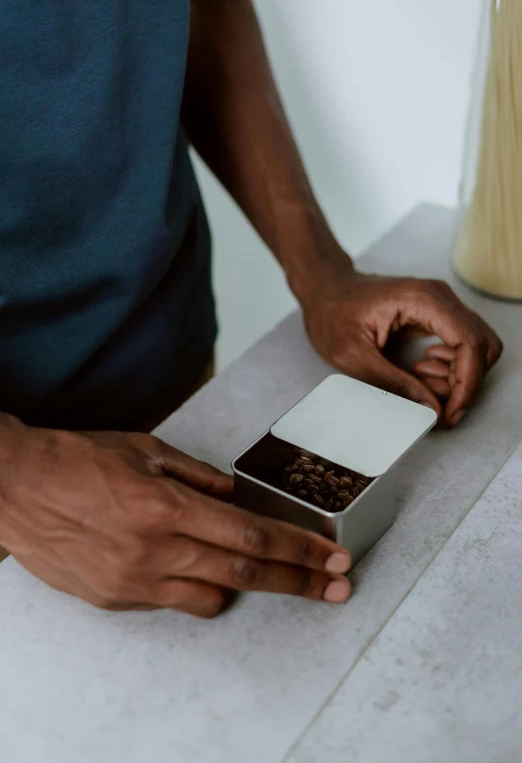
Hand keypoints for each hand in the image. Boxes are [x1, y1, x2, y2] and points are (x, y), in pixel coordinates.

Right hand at [0, 419, 350, 615]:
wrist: (16, 487)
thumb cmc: (79, 458)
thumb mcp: (146, 448)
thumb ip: (199, 476)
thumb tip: (237, 496)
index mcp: (166, 505)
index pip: (251, 536)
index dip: (299, 549)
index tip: (332, 558)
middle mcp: (154, 549)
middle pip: (245, 575)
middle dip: (298, 581)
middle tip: (337, 587)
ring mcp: (133, 581)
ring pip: (212, 598)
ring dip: (248, 588)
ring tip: (271, 576)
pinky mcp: (114, 600)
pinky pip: (172, 602)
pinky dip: (196, 589)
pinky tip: (197, 569)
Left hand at [300, 265, 502, 425]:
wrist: (324, 289)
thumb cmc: (332, 313)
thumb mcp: (353, 356)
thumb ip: (393, 384)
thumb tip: (431, 409)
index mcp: (421, 300)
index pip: (468, 342)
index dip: (467, 383)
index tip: (451, 412)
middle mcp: (439, 297)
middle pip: (481, 344)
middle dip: (465, 382)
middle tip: (435, 402)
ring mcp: (441, 303)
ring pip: (477, 345)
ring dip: (459, 375)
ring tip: (420, 381)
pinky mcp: (436, 314)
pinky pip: (462, 343)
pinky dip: (452, 366)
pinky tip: (421, 371)